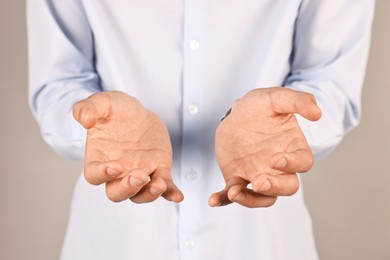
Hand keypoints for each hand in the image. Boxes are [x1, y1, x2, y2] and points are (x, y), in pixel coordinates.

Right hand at [73, 91, 183, 202]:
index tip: (115, 167)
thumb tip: (85, 119)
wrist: (138, 113)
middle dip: (127, 188)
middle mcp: (118, 172)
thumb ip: (88, 108)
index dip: (103, 174)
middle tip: (139, 176)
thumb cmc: (116, 111)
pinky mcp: (159, 171)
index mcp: (99, 159)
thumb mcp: (102, 102)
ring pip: (140, 194)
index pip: (94, 175)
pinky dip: (170, 193)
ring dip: (149, 194)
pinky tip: (178, 196)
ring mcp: (139, 173)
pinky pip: (165, 187)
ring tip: (159, 184)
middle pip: (116, 192)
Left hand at [209, 87, 321, 207]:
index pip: (303, 163)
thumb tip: (317, 113)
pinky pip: (233, 194)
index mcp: (293, 148)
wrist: (236, 113)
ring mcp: (258, 174)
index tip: (276, 159)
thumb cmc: (260, 106)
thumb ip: (298, 101)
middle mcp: (278, 167)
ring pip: (262, 197)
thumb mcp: (276, 97)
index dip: (293, 164)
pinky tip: (214, 200)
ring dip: (250, 199)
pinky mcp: (237, 178)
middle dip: (275, 188)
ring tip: (234, 192)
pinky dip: (224, 199)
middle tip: (259, 182)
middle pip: (288, 187)